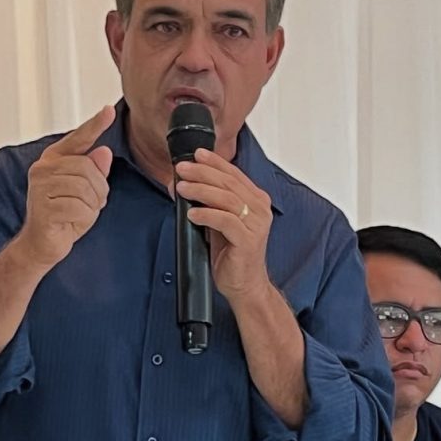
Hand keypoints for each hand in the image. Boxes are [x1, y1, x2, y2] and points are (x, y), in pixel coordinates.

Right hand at [15, 105, 115, 270]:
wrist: (41, 245)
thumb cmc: (62, 215)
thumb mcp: (85, 191)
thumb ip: (94, 171)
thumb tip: (103, 151)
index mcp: (53, 159)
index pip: (78, 138)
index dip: (95, 125)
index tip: (109, 111)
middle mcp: (43, 169)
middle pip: (88, 168)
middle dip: (98, 190)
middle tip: (89, 205)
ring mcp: (40, 187)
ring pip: (86, 188)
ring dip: (91, 206)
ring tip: (78, 213)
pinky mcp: (43, 207)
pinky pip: (79, 208)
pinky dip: (82, 219)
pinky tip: (70, 222)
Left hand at [174, 147, 272, 303]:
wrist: (245, 285)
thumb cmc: (232, 254)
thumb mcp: (217, 222)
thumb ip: (206, 202)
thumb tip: (181, 184)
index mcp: (256, 200)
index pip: (234, 174)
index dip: (215, 162)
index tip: (196, 154)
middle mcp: (260, 209)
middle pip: (229, 183)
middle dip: (203, 173)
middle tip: (182, 169)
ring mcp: (256, 224)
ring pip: (226, 198)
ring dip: (200, 190)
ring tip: (182, 188)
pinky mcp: (248, 240)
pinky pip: (225, 221)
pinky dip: (206, 214)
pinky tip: (192, 213)